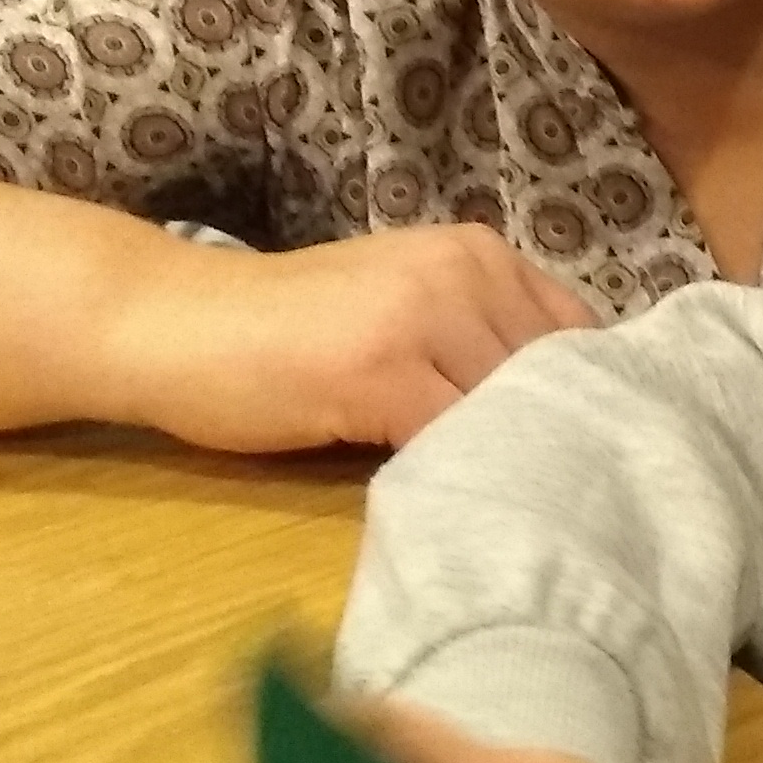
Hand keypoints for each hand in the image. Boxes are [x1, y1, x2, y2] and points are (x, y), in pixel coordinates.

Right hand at [97, 225, 601, 453]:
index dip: (582, 398)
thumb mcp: (402, 307)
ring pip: (509, 408)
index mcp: (479, 253)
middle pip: (553, 375)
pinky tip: (451, 502)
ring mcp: (424, 317)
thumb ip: (477, 337)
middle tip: (547, 499)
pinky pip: (451, 436)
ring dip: (510, 460)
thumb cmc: (290, 330)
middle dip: (553, 437)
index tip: (579, 454)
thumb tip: (562, 408)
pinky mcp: (381, 371)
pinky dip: (459, 473)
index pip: (575, 335)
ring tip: (502, 509)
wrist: (181, 324)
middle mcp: (465, 271)